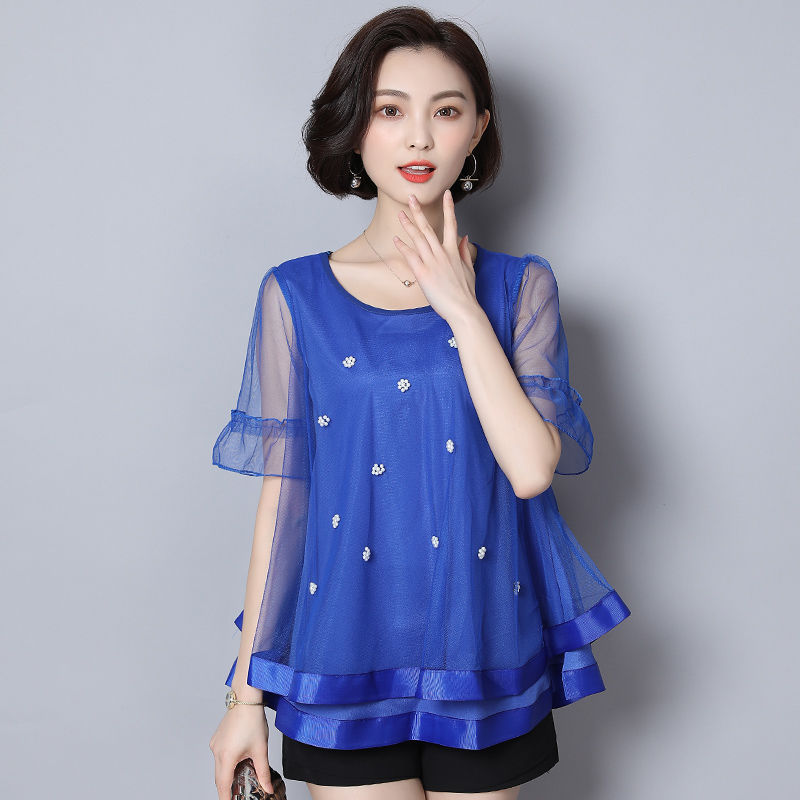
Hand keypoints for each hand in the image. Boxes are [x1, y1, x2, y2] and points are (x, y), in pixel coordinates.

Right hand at [210, 705, 272, 798]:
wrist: (246, 699)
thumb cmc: (253, 720)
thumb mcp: (260, 749)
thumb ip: (263, 772)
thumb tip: (267, 788)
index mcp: (226, 757)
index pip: (223, 785)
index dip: (226, 798)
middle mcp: (217, 751)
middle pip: (220, 778)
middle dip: (228, 788)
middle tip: (237, 795)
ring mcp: (215, 744)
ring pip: (219, 767)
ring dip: (228, 774)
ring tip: (241, 778)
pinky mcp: (217, 738)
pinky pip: (219, 756)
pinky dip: (226, 762)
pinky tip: (238, 761)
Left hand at [394, 189, 479, 323]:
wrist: (463, 309)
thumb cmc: (466, 293)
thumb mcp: (469, 269)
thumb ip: (464, 251)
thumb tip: (465, 237)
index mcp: (454, 251)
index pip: (452, 224)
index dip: (449, 208)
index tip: (446, 194)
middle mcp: (443, 253)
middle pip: (428, 228)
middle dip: (419, 211)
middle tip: (412, 198)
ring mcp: (432, 263)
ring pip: (418, 239)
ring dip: (408, 225)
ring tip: (400, 214)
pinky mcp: (423, 274)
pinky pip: (411, 256)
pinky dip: (403, 247)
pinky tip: (396, 239)